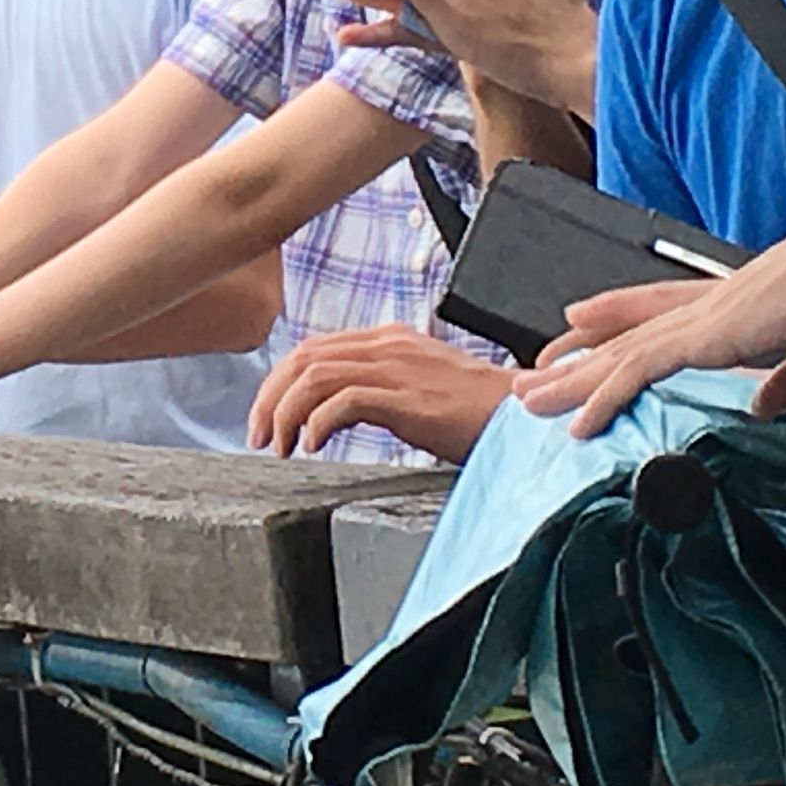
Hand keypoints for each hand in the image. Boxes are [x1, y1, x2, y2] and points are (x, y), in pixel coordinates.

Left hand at [248, 323, 513, 461]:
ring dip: (286, 413)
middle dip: (270, 397)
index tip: (267, 418)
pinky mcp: (408, 398)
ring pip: (314, 376)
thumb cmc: (478, 412)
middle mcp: (388, 345)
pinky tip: (313, 445)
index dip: (279, 383)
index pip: (313, 349)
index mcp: (388, 339)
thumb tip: (332, 411)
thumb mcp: (419, 387)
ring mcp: (398, 369)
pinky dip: (318, 422)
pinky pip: (344, 401)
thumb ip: (379, 388)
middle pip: (303, 358)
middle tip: (260, 436)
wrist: (525, 418)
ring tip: (282, 446)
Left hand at [508, 191, 785, 435]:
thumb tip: (765, 406)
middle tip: (533, 375)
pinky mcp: (708, 334)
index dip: (617, 320)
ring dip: (572, 378)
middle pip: (623, 331)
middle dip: (576, 355)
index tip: (579, 328)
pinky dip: (604, 394)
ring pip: (618, 352)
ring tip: (530, 398)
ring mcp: (704, 316)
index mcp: (736, 303)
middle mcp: (710, 303)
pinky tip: (578, 418)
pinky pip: (639, 369)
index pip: (660, 310)